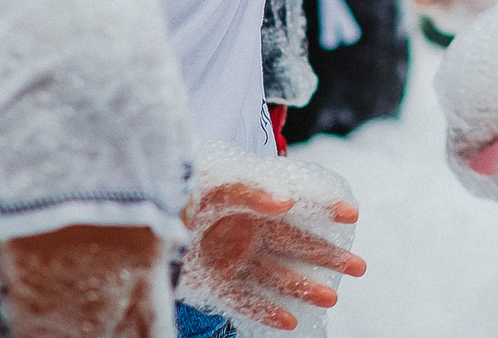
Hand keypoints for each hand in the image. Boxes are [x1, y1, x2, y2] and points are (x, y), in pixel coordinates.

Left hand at [182, 180, 366, 330]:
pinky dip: (265, 311)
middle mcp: (247, 230)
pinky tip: (289, 321)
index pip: (297, 204)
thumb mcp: (212, 177)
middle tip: (360, 267)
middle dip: (327, 257)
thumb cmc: (178, 186)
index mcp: (252, 200)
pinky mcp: (212, 283)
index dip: (324, 207)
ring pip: (276, 276)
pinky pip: (243, 300)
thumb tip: (284, 202)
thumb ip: (249, 189)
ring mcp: (232, 258)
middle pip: (295, 245)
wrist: (137, 210)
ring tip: (332, 298)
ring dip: (304, 287)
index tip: (352, 214)